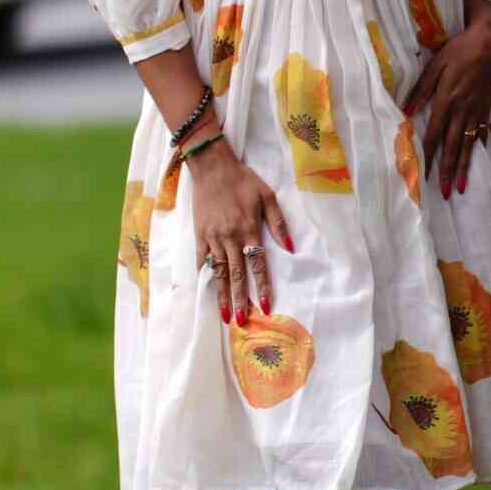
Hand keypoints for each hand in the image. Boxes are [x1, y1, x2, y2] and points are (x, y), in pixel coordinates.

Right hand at [189, 139, 292, 324]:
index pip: (257, 265)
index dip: (262, 287)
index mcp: (249, 230)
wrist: (212, 167)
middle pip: (236, 275)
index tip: (265, 306)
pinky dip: (203, 277)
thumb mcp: (267, 196)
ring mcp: (213, 238)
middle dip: (240, 300)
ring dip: (221, 295)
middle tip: (242, 322)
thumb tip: (290, 247)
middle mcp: (230, 238)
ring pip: (218, 272)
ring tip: (224, 315)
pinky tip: (204, 292)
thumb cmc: (243, 180)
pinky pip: (201, 261)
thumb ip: (278, 222)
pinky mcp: (200, 235)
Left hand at [402, 5, 490, 199]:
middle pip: (452, 147)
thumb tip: (406, 112)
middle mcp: (462, 110)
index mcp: (446, 100)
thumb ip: (420, 90)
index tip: (422, 174)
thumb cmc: (457, 50)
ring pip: (468, 145)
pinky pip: (480, 134)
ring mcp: (476, 111)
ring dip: (464, 168)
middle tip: (444, 194)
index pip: (434, 134)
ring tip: (461, 188)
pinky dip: (477, 150)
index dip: (427, 156)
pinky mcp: (486, 109)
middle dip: (447, 172)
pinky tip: (475, 163)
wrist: (488, 43)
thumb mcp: (435, 65)